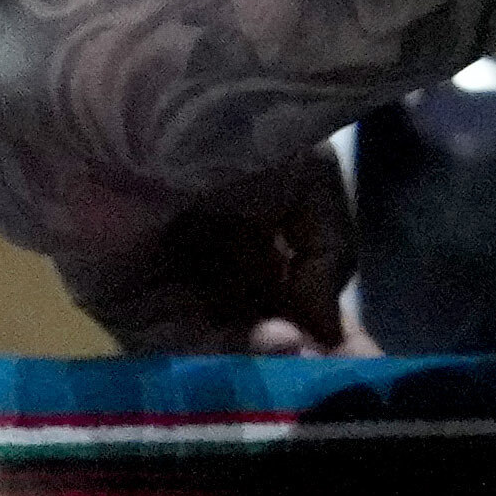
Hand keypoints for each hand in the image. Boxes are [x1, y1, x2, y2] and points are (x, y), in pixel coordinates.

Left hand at [55, 150, 356, 356]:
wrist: (132, 111)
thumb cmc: (232, 127)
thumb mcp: (311, 176)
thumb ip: (332, 251)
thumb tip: (327, 324)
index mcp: (261, 233)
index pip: (303, 300)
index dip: (338, 336)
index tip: (372, 368)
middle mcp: (216, 270)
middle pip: (266, 335)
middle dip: (308, 362)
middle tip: (343, 384)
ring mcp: (169, 296)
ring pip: (227, 350)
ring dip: (270, 359)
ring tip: (303, 348)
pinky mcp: (124, 312)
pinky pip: (179, 349)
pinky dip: (227, 356)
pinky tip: (272, 341)